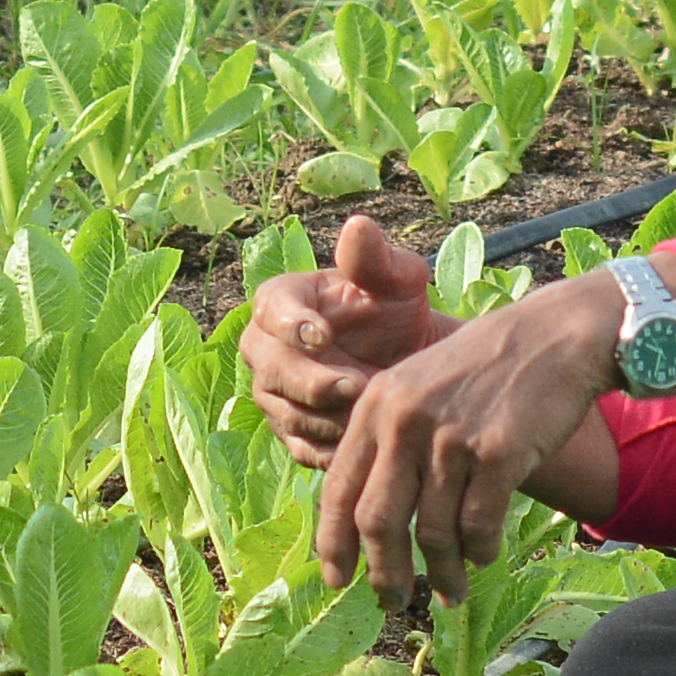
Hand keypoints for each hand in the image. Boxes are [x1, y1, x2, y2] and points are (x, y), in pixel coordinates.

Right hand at [241, 210, 440, 465]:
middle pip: (272, 371)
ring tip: (373, 412)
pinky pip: (304, 449)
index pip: (272, 311)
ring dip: (330, 419)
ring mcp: (275, 396)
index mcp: (281, 301)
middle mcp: (265, 350)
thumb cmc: (396, 309)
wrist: (410, 361)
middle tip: (358, 385)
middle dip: (313, 382)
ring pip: (289, 415)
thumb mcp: (398, 279)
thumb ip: (376, 258)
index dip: (292, 324)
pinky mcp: (293, 435)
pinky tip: (366, 438)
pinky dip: (333, 448)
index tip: (323, 334)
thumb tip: (357, 226)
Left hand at [311, 273, 631, 606]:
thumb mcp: (417, 387)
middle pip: (377, 521)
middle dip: (384, 573)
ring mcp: (452, 438)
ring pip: (433, 533)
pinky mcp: (498, 454)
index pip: (338, 489)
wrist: (554, 337)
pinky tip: (482, 556)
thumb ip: (387, 441)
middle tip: (392, 600)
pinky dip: (479, 551)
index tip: (337, 579)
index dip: (333, 543)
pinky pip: (479, 526)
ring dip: (442, 574)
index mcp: (375, 406)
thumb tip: (364, 521)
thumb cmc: (484, 370)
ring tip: (450, 593)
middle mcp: (405, 421)